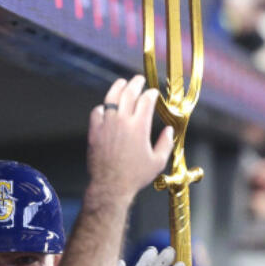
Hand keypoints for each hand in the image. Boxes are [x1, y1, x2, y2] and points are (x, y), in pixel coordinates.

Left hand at [87, 76, 173, 201]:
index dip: (151, 93)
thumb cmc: (135, 176)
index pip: (146, 100)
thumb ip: (166, 143)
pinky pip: (97, 112)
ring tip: (122, 83)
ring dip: (118, 88)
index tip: (153, 93)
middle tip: (139, 79)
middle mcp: (122, 121)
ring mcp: (106, 124)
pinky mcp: (94, 131)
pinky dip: (103, 106)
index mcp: (140, 126)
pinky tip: (106, 106)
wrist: (110, 186)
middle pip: (129, 93)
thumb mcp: (157, 162)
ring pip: (111, 98)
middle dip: (136, 83)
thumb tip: (170, 130)